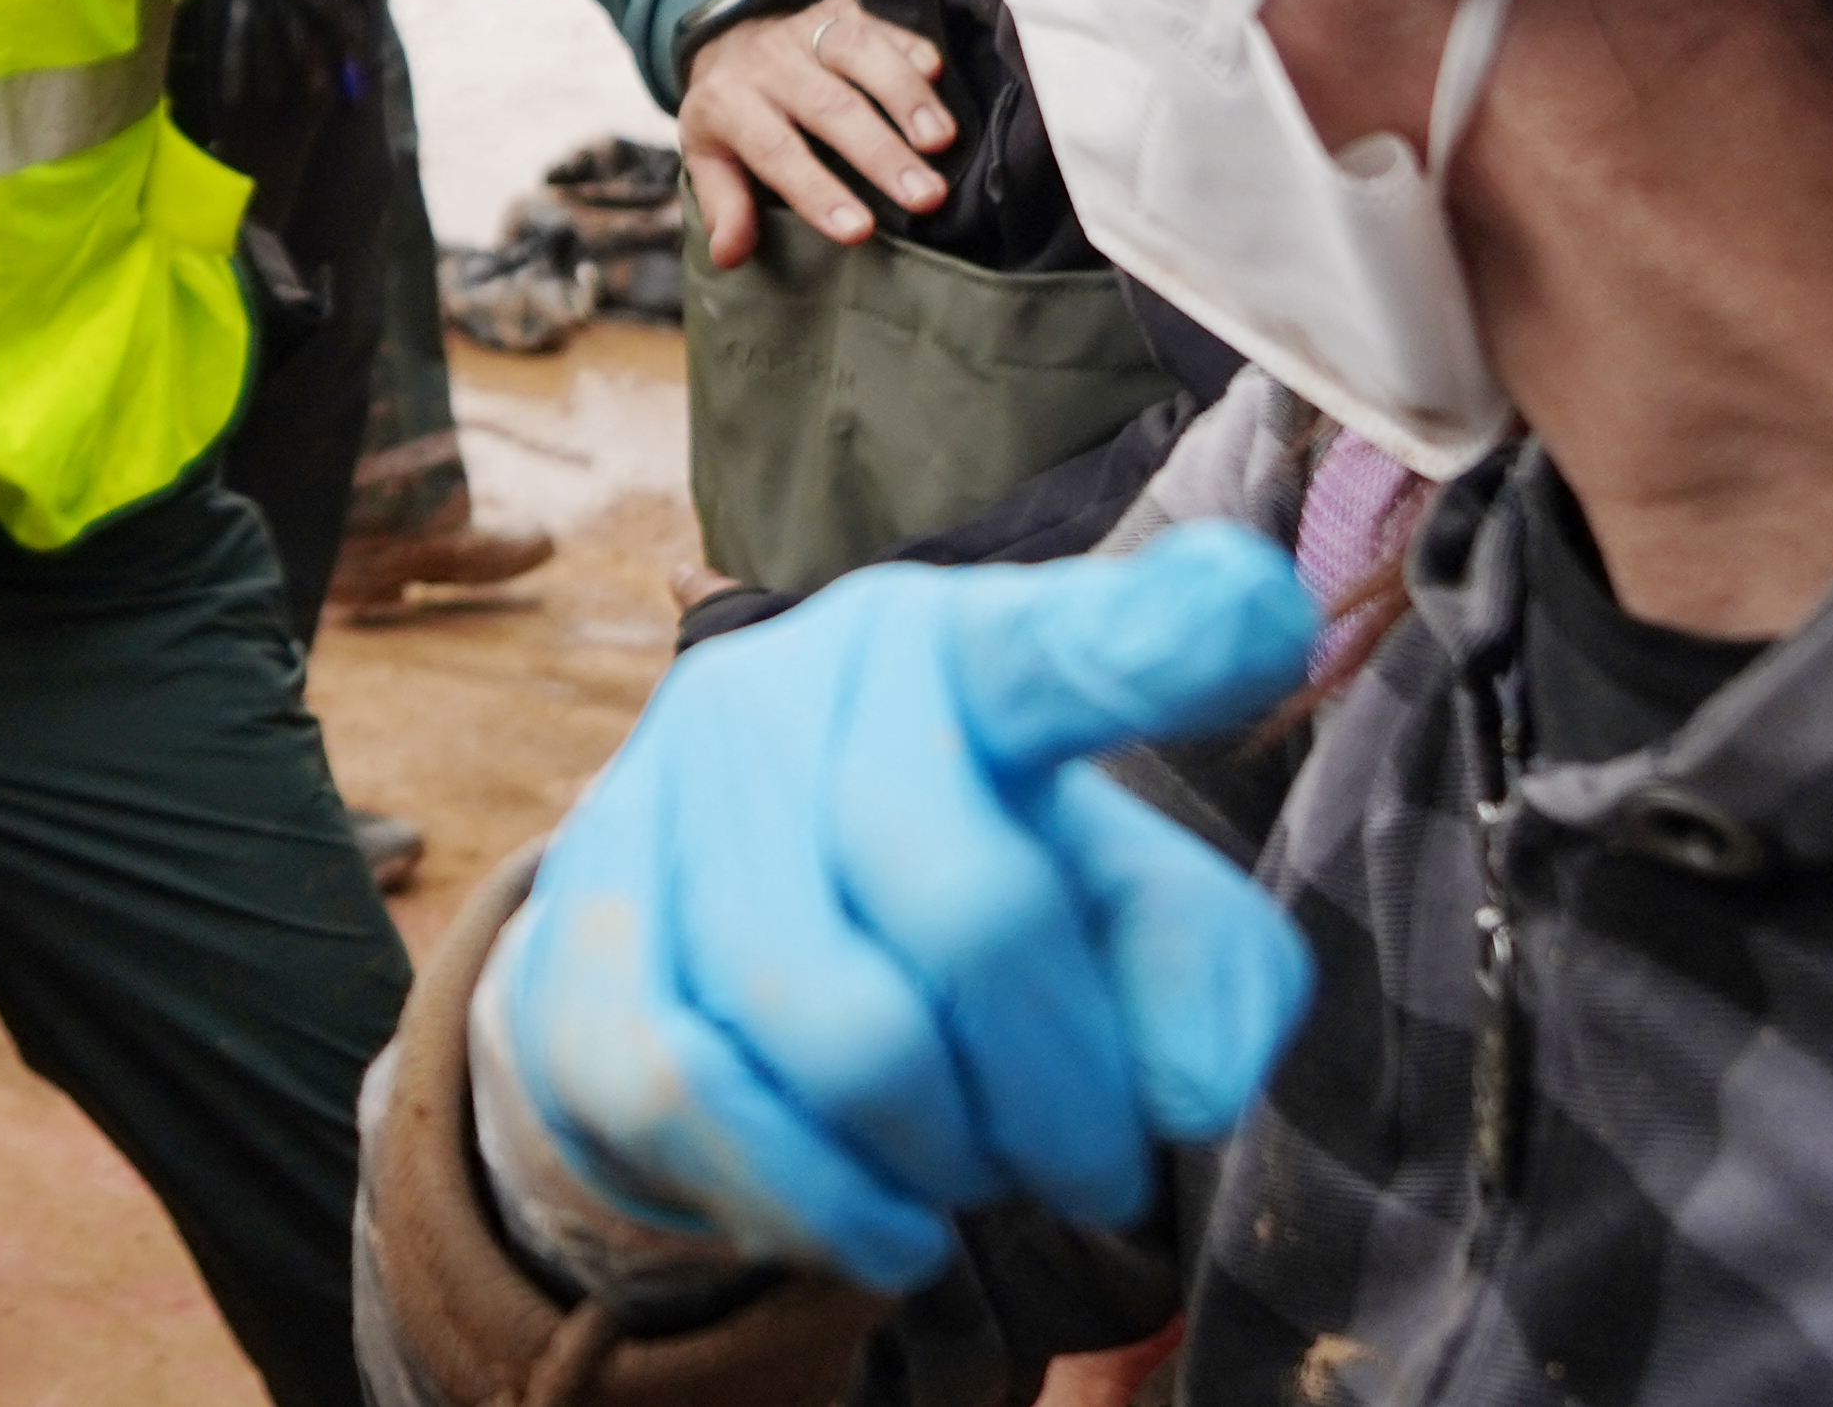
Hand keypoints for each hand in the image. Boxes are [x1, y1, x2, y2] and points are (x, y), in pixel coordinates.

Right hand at [498, 526, 1318, 1291]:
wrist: (704, 949)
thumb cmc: (957, 906)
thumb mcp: (1111, 912)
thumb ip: (1199, 968)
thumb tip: (1190, 1084)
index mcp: (949, 649)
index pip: (1050, 650)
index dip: (1151, 641)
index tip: (1258, 611)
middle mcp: (786, 687)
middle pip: (966, 905)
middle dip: (1060, 1091)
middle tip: (1099, 1172)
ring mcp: (655, 794)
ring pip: (832, 1027)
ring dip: (944, 1155)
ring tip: (974, 1172)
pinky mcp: (574, 929)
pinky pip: (693, 1100)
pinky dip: (819, 1205)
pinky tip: (884, 1221)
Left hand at [677, 0, 955, 262]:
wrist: (731, 41)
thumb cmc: (732, 116)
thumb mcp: (710, 159)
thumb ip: (725, 205)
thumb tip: (728, 255)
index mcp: (729, 105)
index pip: (777, 152)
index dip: (818, 192)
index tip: (859, 231)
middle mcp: (769, 64)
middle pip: (829, 107)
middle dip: (880, 153)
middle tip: (926, 197)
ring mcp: (807, 29)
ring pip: (858, 54)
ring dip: (905, 97)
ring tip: (942, 141)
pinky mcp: (842, 7)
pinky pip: (880, 20)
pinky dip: (910, 44)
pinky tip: (939, 74)